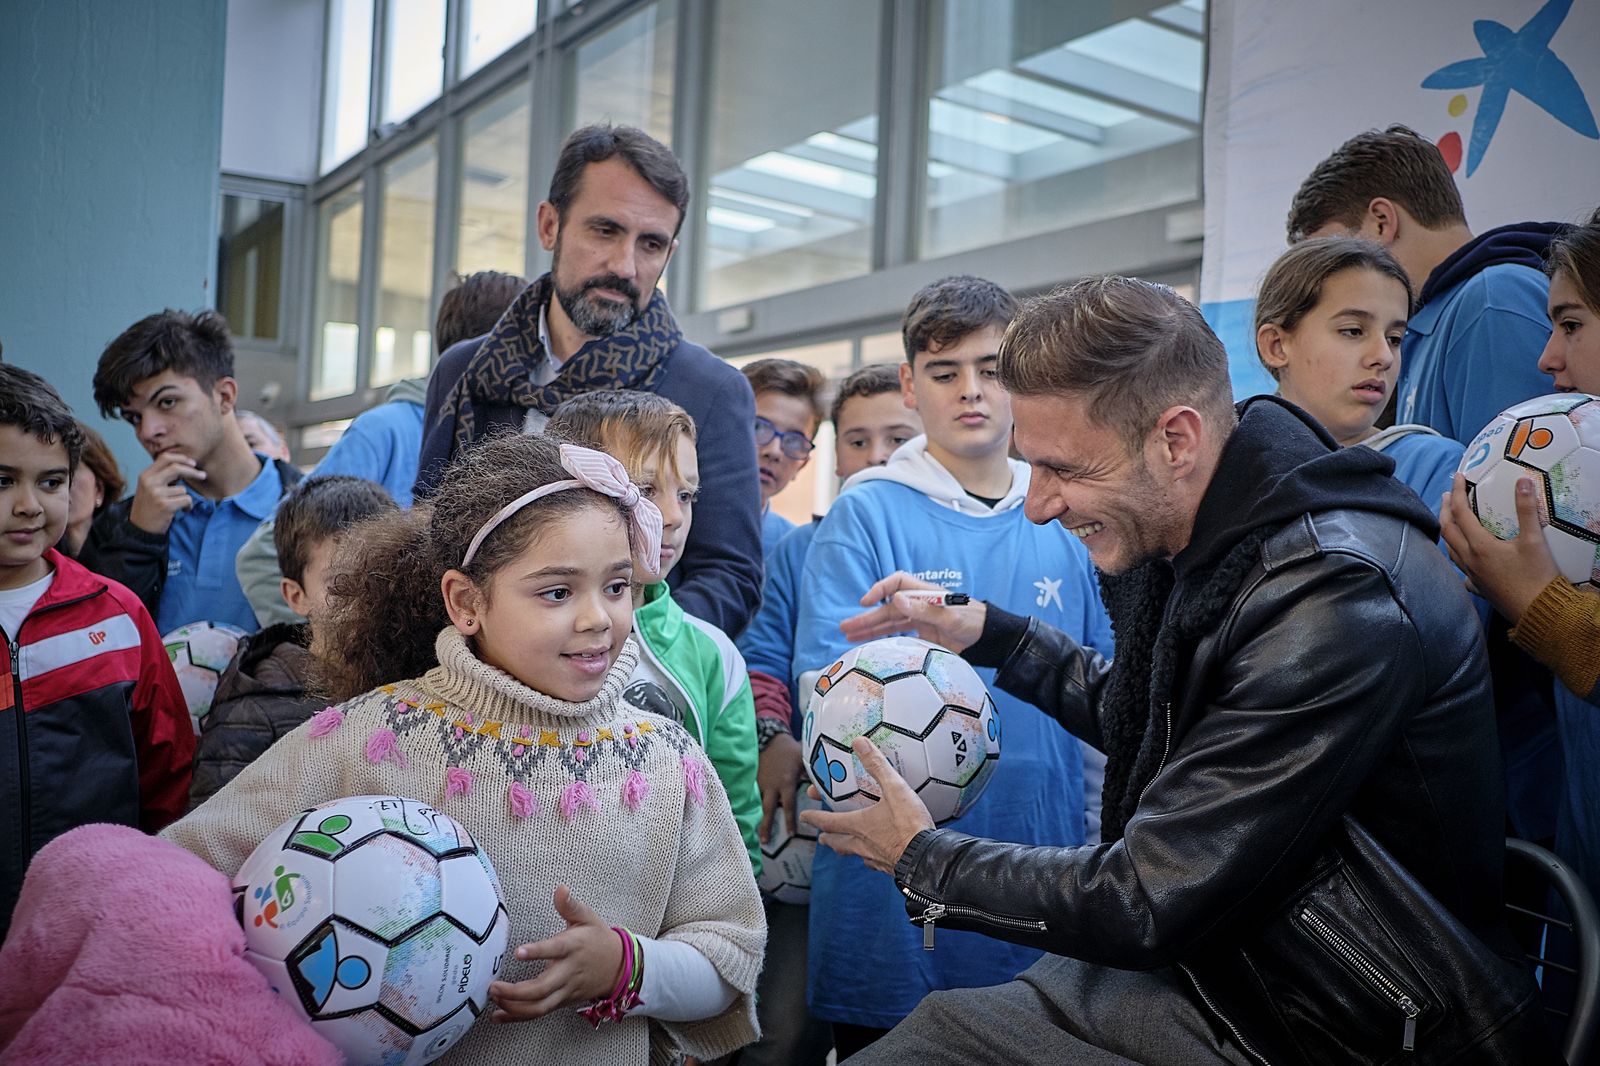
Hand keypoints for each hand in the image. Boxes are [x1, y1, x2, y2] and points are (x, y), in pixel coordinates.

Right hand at [128, 451, 203, 534]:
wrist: (141, 528)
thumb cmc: (149, 507)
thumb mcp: (149, 488)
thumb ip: (162, 476)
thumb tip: (185, 465)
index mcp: (145, 475)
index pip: (165, 458)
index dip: (181, 458)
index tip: (193, 462)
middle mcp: (149, 482)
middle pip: (176, 468)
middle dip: (193, 471)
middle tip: (203, 475)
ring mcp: (156, 493)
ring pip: (183, 489)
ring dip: (186, 498)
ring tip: (178, 506)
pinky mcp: (165, 505)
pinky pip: (186, 500)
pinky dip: (188, 506)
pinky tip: (181, 511)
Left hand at [488, 885, 623, 1022]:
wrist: (619, 967)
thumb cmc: (598, 939)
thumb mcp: (588, 917)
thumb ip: (570, 905)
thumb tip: (560, 888)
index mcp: (573, 947)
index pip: (555, 950)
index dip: (537, 952)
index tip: (518, 952)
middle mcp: (568, 972)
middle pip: (542, 988)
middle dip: (516, 992)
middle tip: (493, 986)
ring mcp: (565, 990)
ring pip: (539, 1007)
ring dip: (514, 1007)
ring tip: (493, 998)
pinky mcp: (562, 1002)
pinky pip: (539, 1013)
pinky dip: (518, 1016)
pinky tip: (498, 1015)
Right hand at [757, 731, 802, 842]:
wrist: (768, 738)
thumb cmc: (790, 749)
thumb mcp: (804, 759)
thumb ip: (813, 774)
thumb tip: (826, 787)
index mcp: (786, 782)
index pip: (788, 805)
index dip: (789, 820)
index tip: (790, 835)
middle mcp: (772, 786)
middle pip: (768, 809)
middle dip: (766, 826)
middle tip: (766, 842)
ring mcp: (760, 784)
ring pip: (759, 805)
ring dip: (758, 820)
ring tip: (756, 835)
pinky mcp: (753, 781)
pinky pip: (752, 797)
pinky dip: (750, 808)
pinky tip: (747, 819)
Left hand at [800, 736, 934, 874]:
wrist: (928, 858)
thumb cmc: (909, 825)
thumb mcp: (894, 789)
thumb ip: (877, 766)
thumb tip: (860, 743)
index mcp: (859, 825)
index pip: (829, 821)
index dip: (814, 818)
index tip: (804, 816)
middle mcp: (862, 844)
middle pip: (838, 842)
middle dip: (828, 838)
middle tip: (821, 837)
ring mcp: (875, 858)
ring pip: (854, 853)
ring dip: (846, 848)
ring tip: (844, 846)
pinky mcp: (890, 867)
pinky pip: (873, 862)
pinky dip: (869, 858)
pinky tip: (875, 856)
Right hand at [840, 571, 986, 653]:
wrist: (987, 639)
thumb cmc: (973, 621)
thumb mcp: (950, 617)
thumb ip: (924, 611)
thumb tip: (896, 599)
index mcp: (925, 594)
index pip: (897, 583)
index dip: (880, 589)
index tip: (866, 602)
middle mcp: (918, 605)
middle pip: (886, 608)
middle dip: (866, 617)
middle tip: (844, 626)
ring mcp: (919, 621)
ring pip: (889, 623)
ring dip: (869, 629)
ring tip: (848, 636)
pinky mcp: (922, 636)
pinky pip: (897, 636)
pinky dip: (883, 640)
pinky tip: (868, 646)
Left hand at [1440, 472, 1559, 625]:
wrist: (1540, 612)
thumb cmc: (1537, 576)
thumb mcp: (1534, 540)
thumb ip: (1526, 510)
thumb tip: (1523, 482)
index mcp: (1480, 545)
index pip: (1460, 512)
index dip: (1457, 492)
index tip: (1458, 476)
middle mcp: (1469, 559)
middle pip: (1447, 529)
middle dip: (1445, 509)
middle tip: (1448, 494)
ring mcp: (1471, 575)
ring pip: (1450, 549)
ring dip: (1448, 530)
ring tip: (1451, 519)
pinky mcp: (1478, 587)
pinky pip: (1461, 569)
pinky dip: (1458, 556)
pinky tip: (1464, 557)